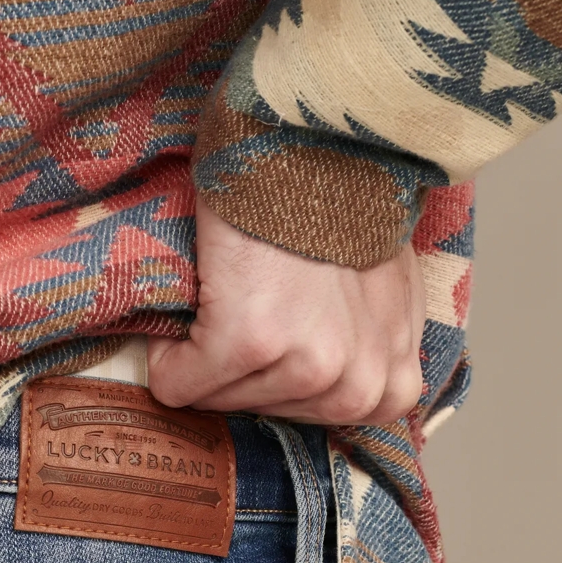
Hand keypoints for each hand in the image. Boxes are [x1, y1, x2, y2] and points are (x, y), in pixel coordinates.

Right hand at [147, 196, 424, 425]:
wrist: (319, 141)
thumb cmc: (348, 206)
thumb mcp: (387, 295)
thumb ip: (367, 349)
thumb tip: (322, 377)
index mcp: (392, 383)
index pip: (306, 420)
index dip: (280, 372)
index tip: (281, 324)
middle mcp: (357, 386)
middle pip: (260, 412)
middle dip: (242, 366)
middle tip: (255, 298)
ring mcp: (308, 366)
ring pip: (220, 398)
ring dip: (206, 356)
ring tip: (230, 293)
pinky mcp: (253, 339)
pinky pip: (182, 381)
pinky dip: (169, 353)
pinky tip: (195, 303)